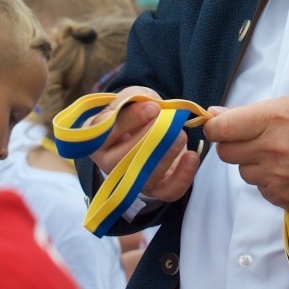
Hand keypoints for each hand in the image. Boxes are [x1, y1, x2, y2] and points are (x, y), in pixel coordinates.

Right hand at [86, 87, 199, 203]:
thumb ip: (135, 98)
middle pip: (122, 161)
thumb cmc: (135, 111)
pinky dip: (182, 177)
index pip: (107, 133)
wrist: (149, 127)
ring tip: (181, 136)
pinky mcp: (155, 189)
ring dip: (166, 156)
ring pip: (145, 178)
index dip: (130, 120)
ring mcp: (131, 180)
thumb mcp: (132, 97)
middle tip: (171, 123)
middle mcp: (108, 163)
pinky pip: (167, 191)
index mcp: (97, 139)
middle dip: (149, 140)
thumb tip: (149, 105)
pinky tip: (191, 157)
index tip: (154, 107)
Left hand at [201, 95, 288, 210]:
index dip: (214, 127)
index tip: (218, 127)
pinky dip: (268, 181)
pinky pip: (260, 189)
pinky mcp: (282, 197)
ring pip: (242, 172)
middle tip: (254, 140)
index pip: (222, 128)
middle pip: (225, 152)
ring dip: (253, 164)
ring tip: (279, 155)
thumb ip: (252, 111)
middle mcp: (272, 149)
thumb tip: (215, 115)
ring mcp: (276, 176)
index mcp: (274, 119)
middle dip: (233, 145)